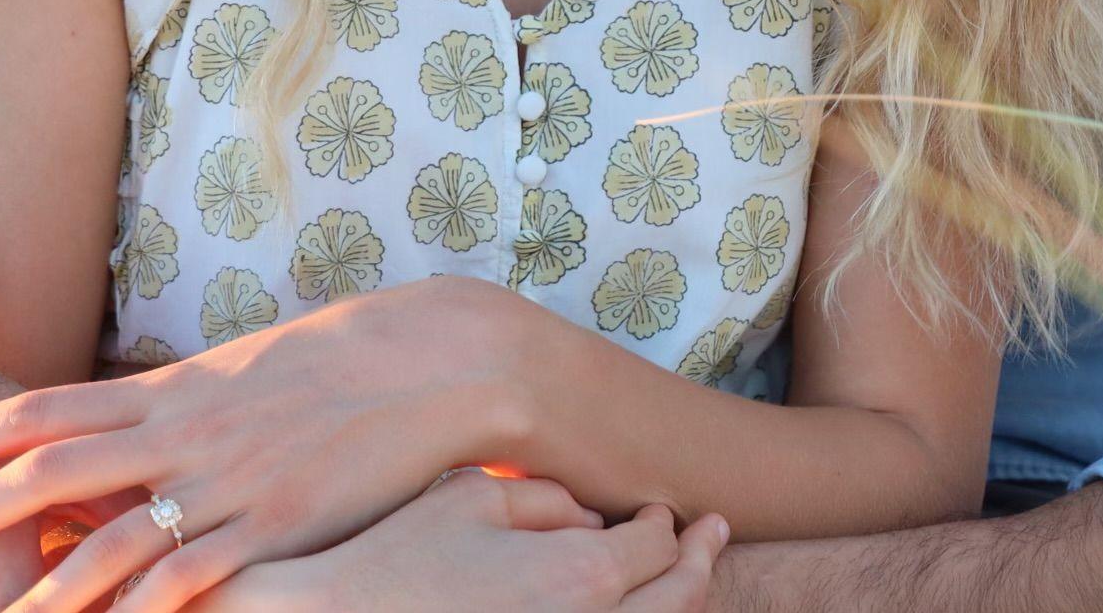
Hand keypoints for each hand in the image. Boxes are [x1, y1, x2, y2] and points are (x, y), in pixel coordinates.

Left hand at [0, 276, 520, 610]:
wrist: (433, 361)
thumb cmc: (339, 364)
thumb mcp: (241, 375)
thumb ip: (176, 405)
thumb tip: (119, 426)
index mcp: (173, 391)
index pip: (45, 410)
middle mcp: (185, 433)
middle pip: (52, 472)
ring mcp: (227, 482)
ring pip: (112, 543)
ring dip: (43, 591)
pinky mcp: (275, 526)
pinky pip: (196, 577)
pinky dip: (146, 612)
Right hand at [200, 473, 725, 612]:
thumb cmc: (393, 562)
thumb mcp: (469, 501)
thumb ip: (543, 500)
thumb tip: (588, 517)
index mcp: (578, 578)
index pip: (655, 548)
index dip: (669, 527)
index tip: (664, 513)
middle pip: (676, 600)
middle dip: (696, 563)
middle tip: (709, 536)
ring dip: (674, 602)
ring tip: (684, 577)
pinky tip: (628, 606)